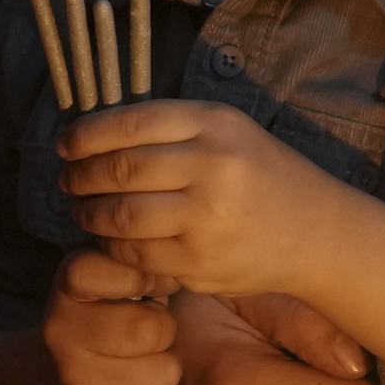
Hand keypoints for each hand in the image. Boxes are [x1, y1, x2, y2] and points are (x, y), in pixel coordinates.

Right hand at [41, 250, 179, 384]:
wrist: (57, 382)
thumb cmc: (113, 319)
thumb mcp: (121, 281)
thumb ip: (148, 267)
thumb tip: (186, 272)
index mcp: (70, 287)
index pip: (110, 271)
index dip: (144, 278)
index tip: (152, 287)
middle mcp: (61, 332)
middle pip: (151, 329)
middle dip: (165, 331)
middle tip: (152, 335)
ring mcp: (73, 380)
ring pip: (163, 373)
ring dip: (167, 370)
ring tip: (146, 364)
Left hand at [59, 99, 342, 297]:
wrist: (318, 233)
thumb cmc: (265, 179)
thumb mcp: (231, 134)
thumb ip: (174, 132)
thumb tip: (96, 135)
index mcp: (216, 125)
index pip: (130, 124)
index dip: (86, 135)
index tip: (66, 144)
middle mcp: (213, 166)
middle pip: (120, 169)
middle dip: (82, 177)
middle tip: (70, 182)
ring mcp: (206, 217)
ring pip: (120, 215)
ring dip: (90, 214)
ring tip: (85, 212)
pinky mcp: (200, 260)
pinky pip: (136, 253)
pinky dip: (114, 247)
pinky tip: (113, 240)